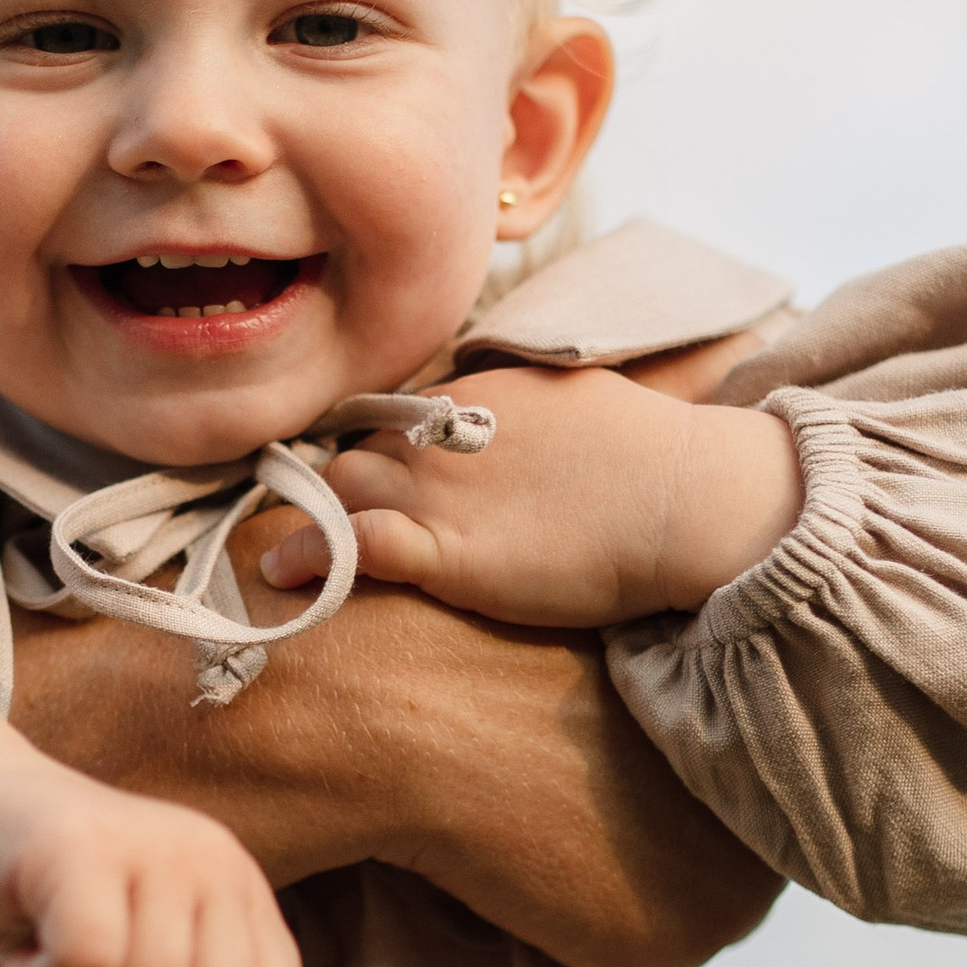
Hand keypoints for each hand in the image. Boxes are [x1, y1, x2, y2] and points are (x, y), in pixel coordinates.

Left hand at [257, 364, 804, 628]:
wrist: (686, 497)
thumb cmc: (653, 458)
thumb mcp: (577, 405)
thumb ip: (528, 414)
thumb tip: (525, 426)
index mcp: (473, 394)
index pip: (392, 415)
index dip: (369, 450)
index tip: (357, 477)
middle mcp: (440, 433)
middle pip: (352, 449)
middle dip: (326, 483)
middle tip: (310, 520)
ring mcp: (438, 489)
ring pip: (340, 489)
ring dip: (307, 517)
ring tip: (280, 551)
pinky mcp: (444, 549)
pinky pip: (353, 543)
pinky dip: (310, 553)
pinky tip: (282, 572)